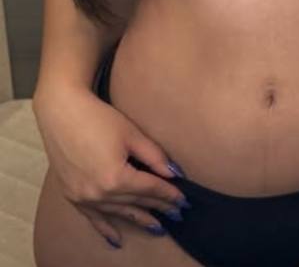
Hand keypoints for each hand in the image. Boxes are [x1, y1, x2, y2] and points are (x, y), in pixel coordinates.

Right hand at [33, 85, 188, 247]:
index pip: (150, 188)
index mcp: (116, 177)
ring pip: (118, 213)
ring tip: (157, 227)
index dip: (169, 194)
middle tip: (177, 213)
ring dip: (139, 219)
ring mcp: (84, 198)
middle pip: (136, 202)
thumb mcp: (131, 134)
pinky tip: (117, 239)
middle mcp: (99, 193)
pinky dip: (107, 229)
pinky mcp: (73, 196)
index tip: (183, 200)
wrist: (61, 112)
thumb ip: (154, 156)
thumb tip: (173, 174)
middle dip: (158, 207)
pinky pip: (93, 219)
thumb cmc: (97, 118)